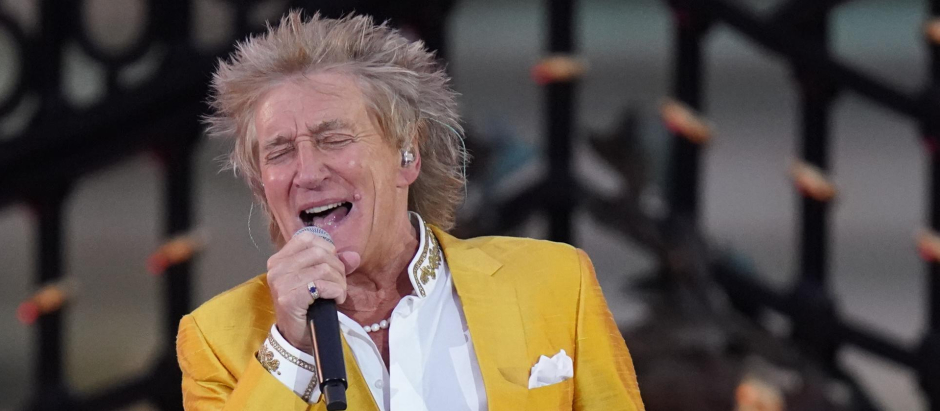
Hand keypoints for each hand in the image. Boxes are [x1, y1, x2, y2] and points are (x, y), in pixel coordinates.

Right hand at [266, 231, 360, 353]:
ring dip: (339, 283)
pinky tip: (335, 301)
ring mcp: (281, 283)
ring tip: (337, 294)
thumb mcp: (320, 280)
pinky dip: (336, 292)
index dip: (327, 249)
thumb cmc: (307, 307)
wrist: (296, 338)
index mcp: (279, 259)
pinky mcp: (289, 298)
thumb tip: (353, 255)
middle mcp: (277, 268)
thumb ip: (335, 264)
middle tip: (338, 285)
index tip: (331, 267)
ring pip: (324, 268)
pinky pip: (323, 285)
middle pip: (320, 253)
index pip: (308, 238)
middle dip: (337, 269)